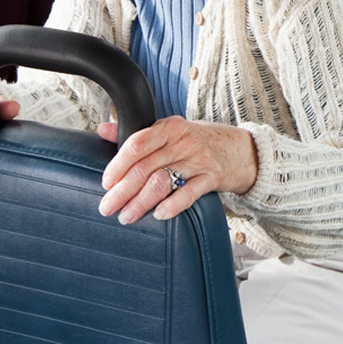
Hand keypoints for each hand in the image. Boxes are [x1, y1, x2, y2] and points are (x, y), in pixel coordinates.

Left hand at [96, 116, 257, 224]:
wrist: (238, 149)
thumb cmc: (196, 140)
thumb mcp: (169, 130)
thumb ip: (137, 133)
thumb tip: (103, 130)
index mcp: (169, 127)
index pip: (137, 144)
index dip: (118, 164)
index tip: (106, 182)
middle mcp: (183, 141)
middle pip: (146, 167)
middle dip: (123, 190)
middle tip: (107, 207)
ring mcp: (199, 159)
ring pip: (163, 182)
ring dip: (141, 202)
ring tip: (126, 216)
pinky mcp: (212, 177)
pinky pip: (189, 194)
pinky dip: (172, 206)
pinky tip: (158, 214)